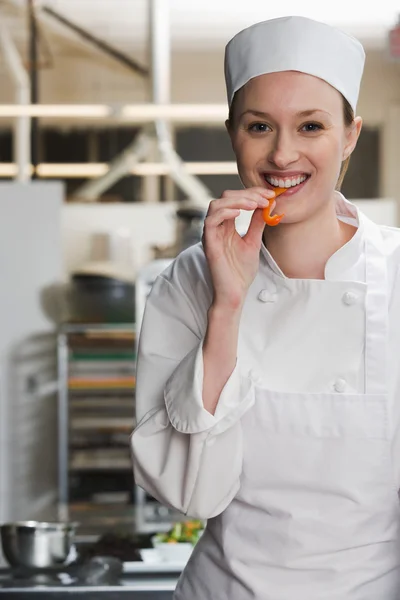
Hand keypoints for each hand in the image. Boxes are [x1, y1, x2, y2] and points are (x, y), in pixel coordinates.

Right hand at [202, 187, 275, 309]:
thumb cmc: (241, 271)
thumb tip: (268, 204)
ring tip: (255, 204)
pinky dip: (224, 212)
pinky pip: (210, 220)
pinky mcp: (208, 243)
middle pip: (225, 197)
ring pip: (216, 205)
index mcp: (227, 225)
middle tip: (266, 198)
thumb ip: (258, 223)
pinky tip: (240, 212)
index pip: (236, 200)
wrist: (235, 292)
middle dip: (247, 194)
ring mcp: (211, 234)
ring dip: (237, 200)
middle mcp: (217, 227)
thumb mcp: (254, 242)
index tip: (270, 195)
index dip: (252, 194)